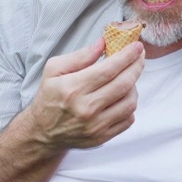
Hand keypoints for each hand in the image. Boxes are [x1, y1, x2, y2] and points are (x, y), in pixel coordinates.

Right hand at [22, 37, 143, 152]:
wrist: (42, 132)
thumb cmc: (49, 97)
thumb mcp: (54, 70)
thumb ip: (80, 56)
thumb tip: (103, 43)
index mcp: (73, 88)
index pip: (109, 69)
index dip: (127, 56)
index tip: (136, 46)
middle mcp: (86, 108)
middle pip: (123, 84)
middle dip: (136, 66)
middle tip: (139, 56)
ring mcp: (95, 125)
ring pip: (130, 102)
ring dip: (134, 86)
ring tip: (128, 78)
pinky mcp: (102, 137)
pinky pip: (128, 119)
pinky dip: (130, 105)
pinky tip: (122, 97)